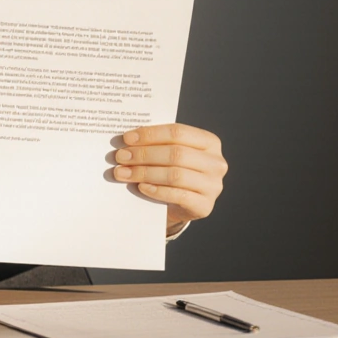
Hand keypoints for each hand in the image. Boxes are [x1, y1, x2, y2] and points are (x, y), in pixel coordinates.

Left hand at [112, 124, 226, 231]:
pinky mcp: (205, 206)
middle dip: (144, 154)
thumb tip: (127, 140)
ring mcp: (213, 186)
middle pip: (176, 153)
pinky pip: (177, 196)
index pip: (178, 132)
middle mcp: (216, 162)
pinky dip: (156, 190)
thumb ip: (157, 143)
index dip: (150, 134)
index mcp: (209, 142)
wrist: (185, 203)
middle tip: (121, 157)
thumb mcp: (172, 152)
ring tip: (123, 172)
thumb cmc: (175, 169)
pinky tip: (140, 187)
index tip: (127, 138)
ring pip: (175, 175)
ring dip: (145, 173)